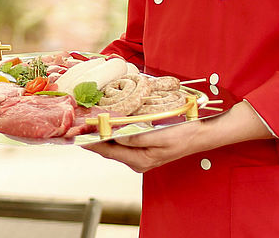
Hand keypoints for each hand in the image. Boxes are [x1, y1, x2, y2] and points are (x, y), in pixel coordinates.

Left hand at [86, 118, 204, 172]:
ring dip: (103, 133)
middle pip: (108, 149)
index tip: (78, 132)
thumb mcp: (161, 135)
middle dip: (94, 136)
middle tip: (81, 121)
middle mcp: (137, 160)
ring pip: (114, 144)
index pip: (108, 151)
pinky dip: (114, 131)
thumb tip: (116, 135)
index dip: (91, 141)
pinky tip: (110, 121)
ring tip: (91, 119)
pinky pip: (123, 140)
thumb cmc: (183, 133)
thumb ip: (137, 137)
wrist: (200, 133)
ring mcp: (140, 155)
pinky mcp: (144, 147)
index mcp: (140, 159)